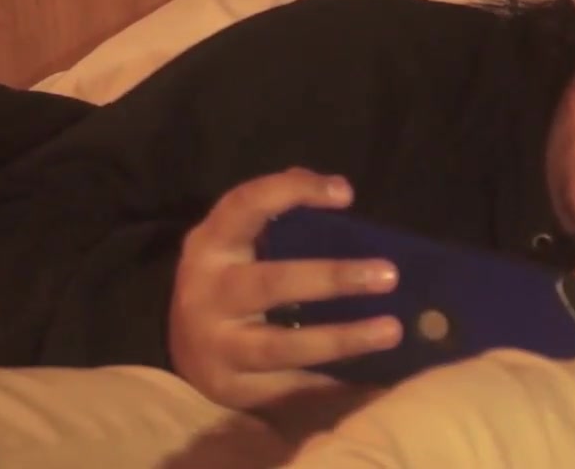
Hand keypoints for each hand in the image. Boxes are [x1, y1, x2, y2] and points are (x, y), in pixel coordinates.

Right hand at [168, 168, 403, 410]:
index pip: (247, 206)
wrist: (183, 348)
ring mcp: (218, 347)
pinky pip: (289, 388)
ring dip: (340, 339)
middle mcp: (208, 295)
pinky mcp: (234, 388)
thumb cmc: (229, 279)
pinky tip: (373, 379)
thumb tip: (336, 188)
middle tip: (388, 275)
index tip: (345, 194)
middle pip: (270, 284)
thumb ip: (278, 209)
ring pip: (280, 346)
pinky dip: (332, 384)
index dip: (292, 193)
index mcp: (211, 245)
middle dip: (331, 278)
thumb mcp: (237, 239)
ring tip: (391, 330)